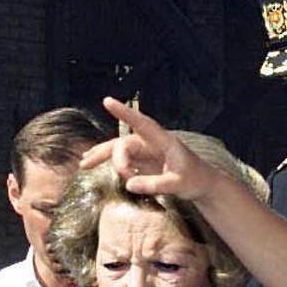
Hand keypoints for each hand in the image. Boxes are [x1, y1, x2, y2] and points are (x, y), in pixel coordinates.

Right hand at [82, 97, 216, 201]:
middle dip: (115, 157)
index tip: (107, 101)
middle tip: (121, 175)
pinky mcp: (142, 160)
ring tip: (84, 165)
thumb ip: (155, 184)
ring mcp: (145, 151)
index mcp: (163, 141)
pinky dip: (106, 161)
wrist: (202, 184)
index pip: (142, 123)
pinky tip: (91, 162)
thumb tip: (129, 184)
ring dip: (102, 156)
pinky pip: (120, 158)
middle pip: (124, 142)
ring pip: (119, 149)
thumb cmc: (194, 180)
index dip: (124, 113)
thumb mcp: (178, 185)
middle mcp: (151, 142)